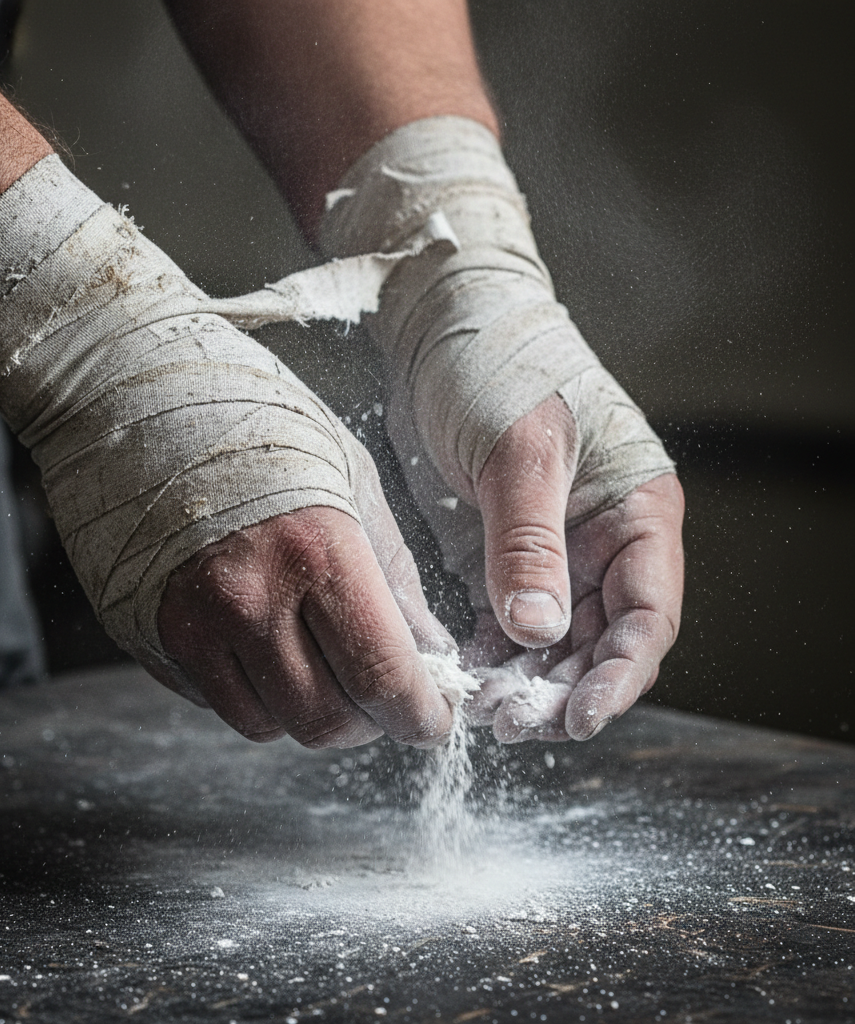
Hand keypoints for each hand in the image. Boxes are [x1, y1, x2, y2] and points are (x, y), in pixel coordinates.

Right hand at [155, 449, 457, 748]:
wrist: (149, 405)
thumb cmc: (264, 434)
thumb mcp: (353, 484)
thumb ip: (395, 579)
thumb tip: (430, 653)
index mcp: (317, 551)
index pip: (382, 674)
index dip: (419, 715)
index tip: (434, 720)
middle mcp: (252, 597)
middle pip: (326, 718)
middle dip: (370, 723)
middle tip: (385, 699)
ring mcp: (195, 622)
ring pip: (271, 725)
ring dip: (312, 715)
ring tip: (326, 670)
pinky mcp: (158, 635)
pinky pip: (221, 705)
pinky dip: (259, 698)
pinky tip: (270, 653)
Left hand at [458, 395, 684, 741]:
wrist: (442, 330)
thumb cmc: (500, 369)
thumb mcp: (519, 455)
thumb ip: (528, 543)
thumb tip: (537, 632)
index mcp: (635, 513)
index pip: (646, 614)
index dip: (618, 674)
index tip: (576, 717)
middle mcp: (601, 542)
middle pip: (599, 641)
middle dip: (561, 689)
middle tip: (511, 723)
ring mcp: (553, 551)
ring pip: (553, 642)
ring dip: (525, 682)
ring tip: (484, 712)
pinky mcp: (503, 553)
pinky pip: (508, 621)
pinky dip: (492, 654)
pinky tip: (468, 676)